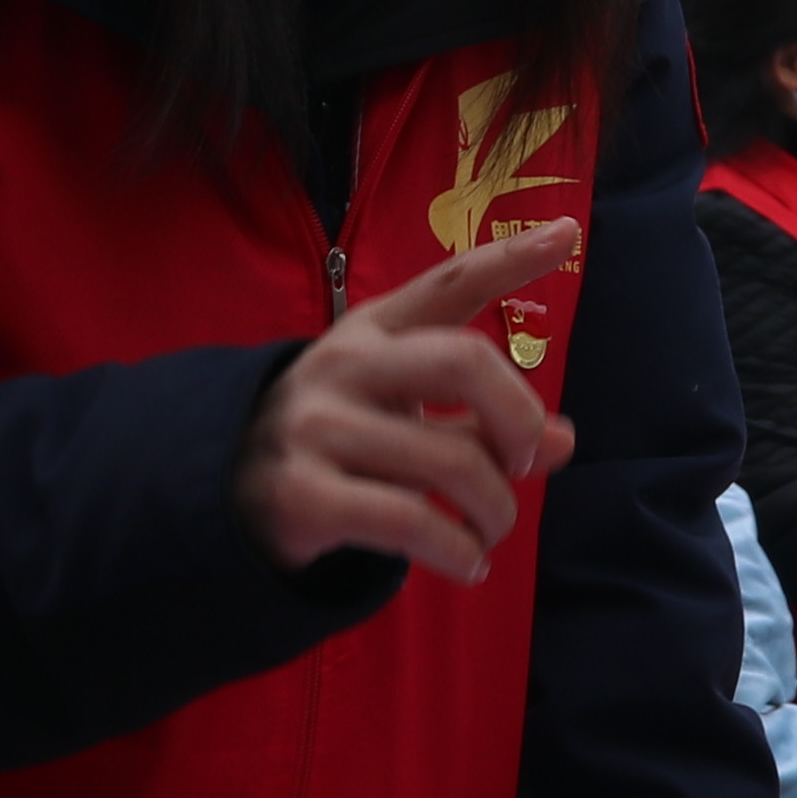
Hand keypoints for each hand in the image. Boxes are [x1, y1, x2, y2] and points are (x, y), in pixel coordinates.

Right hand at [233, 222, 579, 584]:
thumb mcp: (402, 411)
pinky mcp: (305, 494)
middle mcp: (345, 365)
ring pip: (451, 461)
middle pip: (464, 362)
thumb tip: (563, 442)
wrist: (229, 493)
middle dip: (518, 420)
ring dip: (495, 510)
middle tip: (523, 465)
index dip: (510, 258)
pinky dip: (457, 551)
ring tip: (491, 531)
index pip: (449, 283)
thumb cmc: (337, 441)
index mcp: (372, 329)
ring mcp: (319, 428)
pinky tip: (466, 564)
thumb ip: (480, 419)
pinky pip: (412, 522)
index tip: (567, 234)